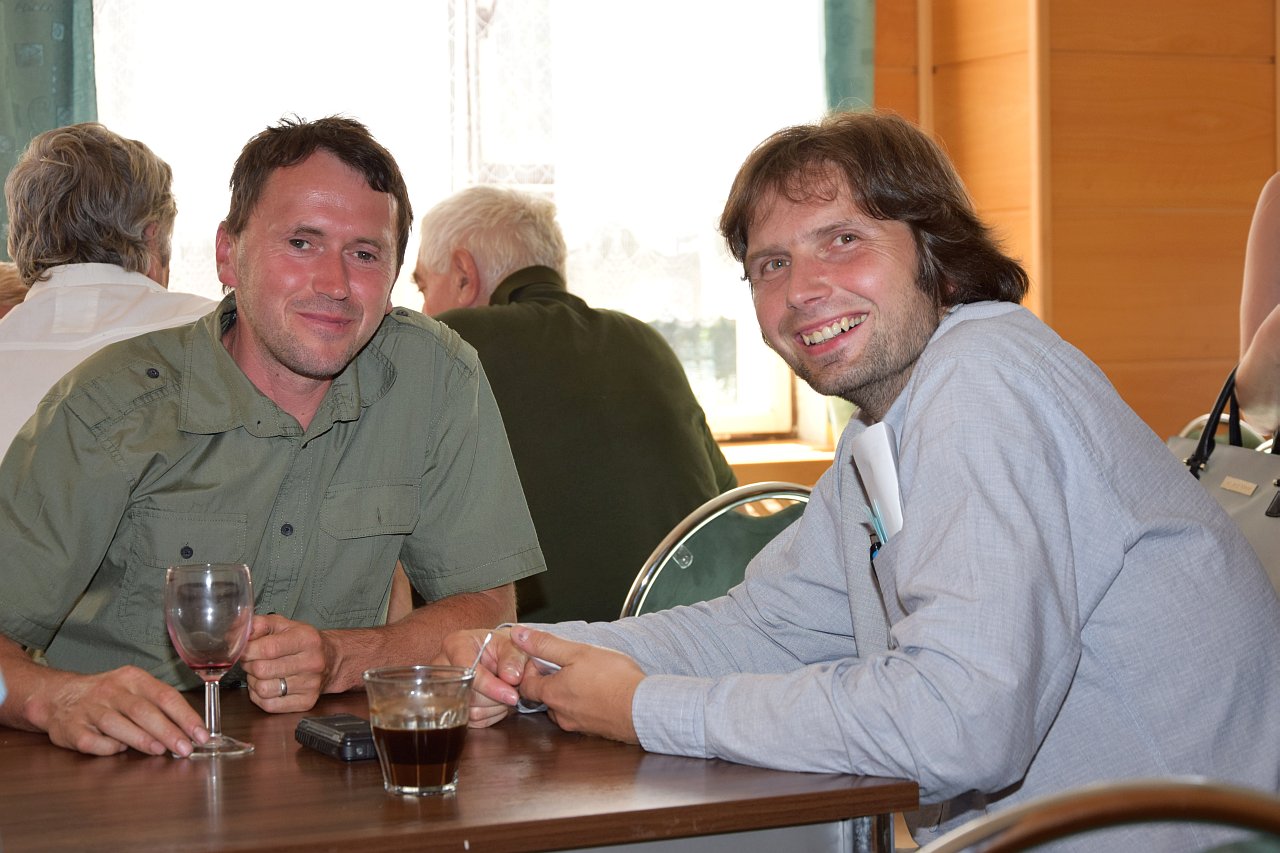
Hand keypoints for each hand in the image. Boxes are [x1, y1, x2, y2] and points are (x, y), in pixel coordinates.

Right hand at [30, 666, 207, 756]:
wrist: (58, 696)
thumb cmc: (107, 696)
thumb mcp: (134, 689)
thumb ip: (159, 706)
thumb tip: (189, 731)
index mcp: (133, 678)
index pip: (165, 696)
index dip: (185, 716)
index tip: (201, 734)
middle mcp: (111, 691)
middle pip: (143, 711)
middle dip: (168, 731)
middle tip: (185, 748)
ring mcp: (90, 709)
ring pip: (118, 724)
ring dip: (142, 739)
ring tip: (161, 751)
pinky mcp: (71, 729)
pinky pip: (93, 742)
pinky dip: (109, 748)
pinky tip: (120, 750)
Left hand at [240, 614, 328, 711]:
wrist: (330, 659)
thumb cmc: (302, 641)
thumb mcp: (283, 624)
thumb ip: (259, 624)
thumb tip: (238, 632)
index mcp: (306, 639)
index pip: (267, 648)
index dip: (248, 650)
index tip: (244, 649)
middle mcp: (312, 662)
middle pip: (262, 670)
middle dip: (250, 665)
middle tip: (254, 661)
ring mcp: (311, 685)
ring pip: (263, 689)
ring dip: (255, 682)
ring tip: (262, 674)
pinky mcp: (307, 702)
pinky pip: (269, 705)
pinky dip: (261, 697)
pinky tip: (268, 685)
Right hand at [439, 627, 522, 726]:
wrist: (497, 656)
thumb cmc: (501, 648)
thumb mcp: (512, 645)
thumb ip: (514, 658)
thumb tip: (511, 677)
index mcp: (455, 644)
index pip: (467, 669)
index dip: (490, 685)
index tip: (511, 695)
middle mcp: (443, 666)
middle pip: (465, 694)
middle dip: (494, 698)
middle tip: (512, 691)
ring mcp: (442, 689)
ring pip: (469, 711)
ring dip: (494, 707)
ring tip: (504, 693)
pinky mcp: (448, 707)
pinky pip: (471, 721)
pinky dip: (490, 715)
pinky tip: (496, 701)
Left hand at [511, 627, 643, 743]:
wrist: (643, 708)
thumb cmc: (613, 679)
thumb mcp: (577, 652)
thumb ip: (545, 644)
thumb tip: (517, 635)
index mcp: (552, 694)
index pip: (525, 684)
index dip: (531, 669)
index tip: (546, 658)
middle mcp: (561, 714)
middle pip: (544, 697)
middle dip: (551, 680)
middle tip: (569, 665)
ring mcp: (578, 725)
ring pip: (563, 708)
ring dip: (569, 693)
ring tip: (587, 678)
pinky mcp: (595, 730)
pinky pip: (581, 716)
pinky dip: (585, 704)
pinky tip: (600, 692)